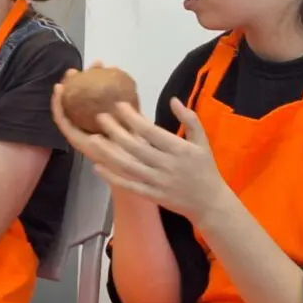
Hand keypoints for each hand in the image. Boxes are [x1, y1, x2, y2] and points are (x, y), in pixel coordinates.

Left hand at [52, 71, 227, 223]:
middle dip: (115, 131)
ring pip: (128, 166)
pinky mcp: (151, 195)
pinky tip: (97, 167)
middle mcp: (166, 165)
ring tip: (93, 139)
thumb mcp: (202, 141)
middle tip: (100, 116)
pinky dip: (112, 177)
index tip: (119, 105)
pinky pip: (128, 185)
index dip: (133, 118)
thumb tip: (173, 99)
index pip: (151, 131)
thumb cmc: (205, 168)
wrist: (209, 203)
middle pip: (135, 147)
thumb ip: (190, 119)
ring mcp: (157, 182)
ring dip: (108, 152)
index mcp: (179, 149)